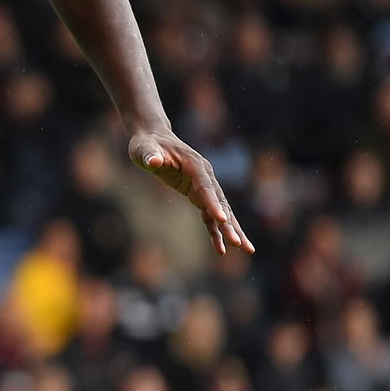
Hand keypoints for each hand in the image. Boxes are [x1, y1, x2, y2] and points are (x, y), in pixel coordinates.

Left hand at [129, 129, 254, 255]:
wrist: (152, 140)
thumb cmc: (146, 144)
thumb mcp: (143, 149)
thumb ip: (150, 155)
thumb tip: (154, 161)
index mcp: (195, 164)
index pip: (206, 186)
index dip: (213, 203)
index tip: (222, 219)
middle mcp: (205, 176)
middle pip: (221, 202)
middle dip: (230, 224)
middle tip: (240, 244)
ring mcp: (204, 186)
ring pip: (221, 211)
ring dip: (231, 231)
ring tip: (246, 249)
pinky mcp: (197, 194)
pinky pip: (209, 215)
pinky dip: (215, 231)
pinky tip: (221, 248)